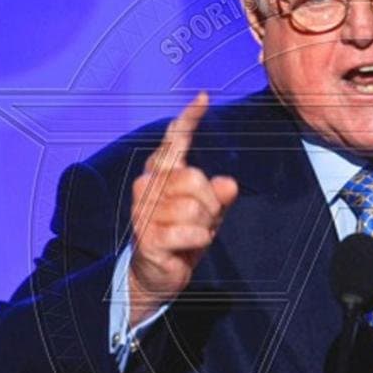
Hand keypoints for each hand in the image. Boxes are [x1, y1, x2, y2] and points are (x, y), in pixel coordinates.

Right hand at [128, 92, 237, 327]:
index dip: (189, 118)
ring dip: (205, 225)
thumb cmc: (182, 236)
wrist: (156, 275)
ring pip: (195, 206)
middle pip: (195, 178)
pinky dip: (200, 241)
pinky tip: (188, 246)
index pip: (173, 140)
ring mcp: (143, 210)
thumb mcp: (208, 213)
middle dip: (211, 203)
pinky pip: (192, 231)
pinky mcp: (147, 236)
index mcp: (162, 173)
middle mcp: (148, 185)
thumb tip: (229, 184)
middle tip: (204, 221)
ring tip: (194, 235)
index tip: (204, 97)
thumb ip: (219, 195)